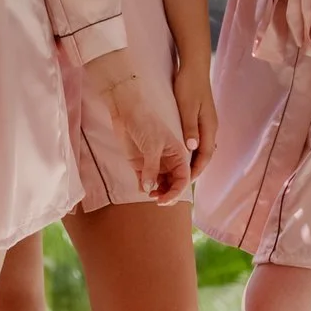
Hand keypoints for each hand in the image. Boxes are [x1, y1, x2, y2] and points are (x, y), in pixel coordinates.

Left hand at [91, 58, 189, 201]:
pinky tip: (141, 189)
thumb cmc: (145, 122)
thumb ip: (152, 168)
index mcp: (179, 155)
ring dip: (156, 192)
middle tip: (156, 200)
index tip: (165, 199)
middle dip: (167, 194)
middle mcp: (169, 161)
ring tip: (149, 195)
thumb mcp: (152, 146)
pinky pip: (145, 180)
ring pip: (159, 184)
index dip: (176, 191)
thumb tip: (150, 189)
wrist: (127, 110)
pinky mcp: (140, 163)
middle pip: (172, 184)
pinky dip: (144, 186)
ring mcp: (154, 163)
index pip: (183, 179)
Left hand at [171, 54, 218, 179]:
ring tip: (176, 173)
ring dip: (190, 162)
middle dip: (193, 171)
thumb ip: (189, 126)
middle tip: (178, 182)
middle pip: (204, 156)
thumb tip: (192, 147)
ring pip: (200, 150)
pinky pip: (196, 141)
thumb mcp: (187, 106)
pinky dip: (188, 151)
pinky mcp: (199, 120)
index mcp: (209, 128)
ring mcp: (206, 124)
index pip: (205, 156)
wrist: (193, 67)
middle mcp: (210, 129)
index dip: (196, 171)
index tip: (185, 183)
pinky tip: (177, 155)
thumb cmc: (189, 85)